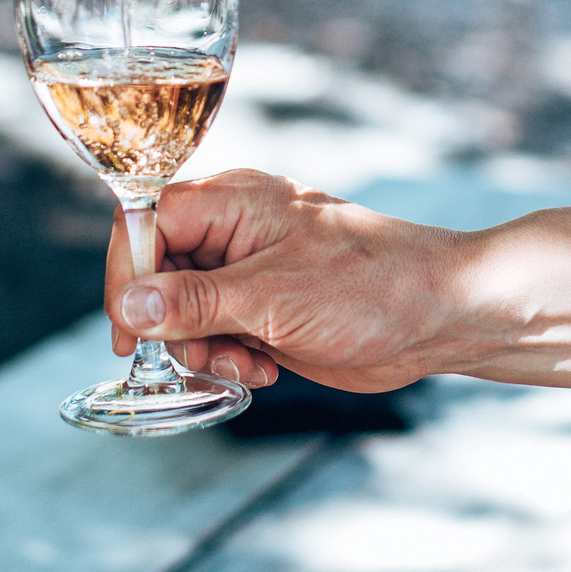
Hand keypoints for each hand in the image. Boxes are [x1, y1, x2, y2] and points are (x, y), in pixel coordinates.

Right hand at [102, 169, 471, 392]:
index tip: (130, 329)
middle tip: (203, 355)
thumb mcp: (273, 298)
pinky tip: (265, 370)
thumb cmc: (373, 287)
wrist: (442, 316)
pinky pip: (216, 334)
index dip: (128, 274)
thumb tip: (130, 305)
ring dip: (202, 349)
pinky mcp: (266, 308)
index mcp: (232, 201)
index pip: (144, 222)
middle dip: (172, 325)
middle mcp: (234, 230)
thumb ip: (195, 302)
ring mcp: (250, 270)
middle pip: (158, 273)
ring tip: (245, 365)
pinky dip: (228, 358)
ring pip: (183, 312)